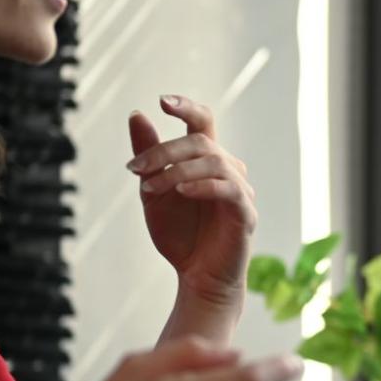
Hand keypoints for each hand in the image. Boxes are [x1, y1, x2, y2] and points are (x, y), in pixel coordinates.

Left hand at [127, 95, 257, 305]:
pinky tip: (181, 193)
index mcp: (206, 161)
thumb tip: (136, 114)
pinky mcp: (246, 214)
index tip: (161, 102)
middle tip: (134, 168)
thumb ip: (148, 156)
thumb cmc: (180, 235)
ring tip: (149, 188)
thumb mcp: (153, 191)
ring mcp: (240, 190)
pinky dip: (202, 186)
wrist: (196, 278)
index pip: (203, 122)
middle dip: (164, 150)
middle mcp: (228, 169)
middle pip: (202, 141)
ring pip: (214, 162)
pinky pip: (229, 189)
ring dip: (176, 171)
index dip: (186, 107)